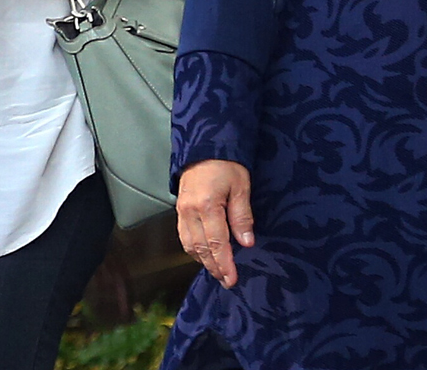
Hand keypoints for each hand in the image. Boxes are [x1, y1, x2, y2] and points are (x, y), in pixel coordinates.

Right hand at [176, 159, 255, 288]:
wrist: (204, 145)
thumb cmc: (226, 163)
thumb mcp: (241, 186)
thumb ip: (242, 216)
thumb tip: (246, 242)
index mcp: (207, 205)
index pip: (216, 242)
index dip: (225, 263)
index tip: (232, 278)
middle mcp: (190, 210)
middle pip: (201, 247)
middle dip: (214, 267)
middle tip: (227, 281)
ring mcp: (182, 210)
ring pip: (189, 244)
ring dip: (203, 261)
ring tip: (217, 272)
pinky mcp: (180, 208)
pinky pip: (184, 235)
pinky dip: (193, 249)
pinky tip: (203, 254)